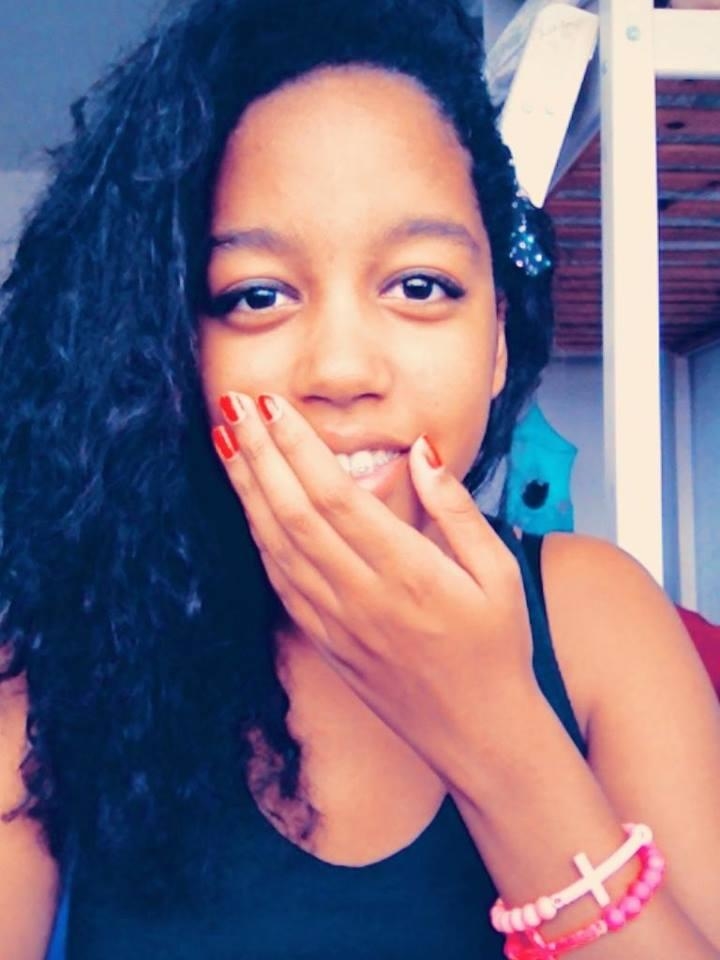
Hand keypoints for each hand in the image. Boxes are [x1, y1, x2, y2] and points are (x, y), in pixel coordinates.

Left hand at [211, 391, 536, 780]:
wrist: (480, 735)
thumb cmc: (498, 648)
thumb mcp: (500, 573)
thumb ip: (457, 510)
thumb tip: (420, 452)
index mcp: (409, 573)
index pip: (337, 496)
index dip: (298, 448)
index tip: (274, 406)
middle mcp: (363, 596)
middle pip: (294, 514)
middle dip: (259, 455)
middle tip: (233, 405)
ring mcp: (338, 624)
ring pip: (277, 547)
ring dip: (247, 492)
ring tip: (226, 444)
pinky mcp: (327, 644)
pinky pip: (281, 585)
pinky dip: (258, 541)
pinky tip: (248, 508)